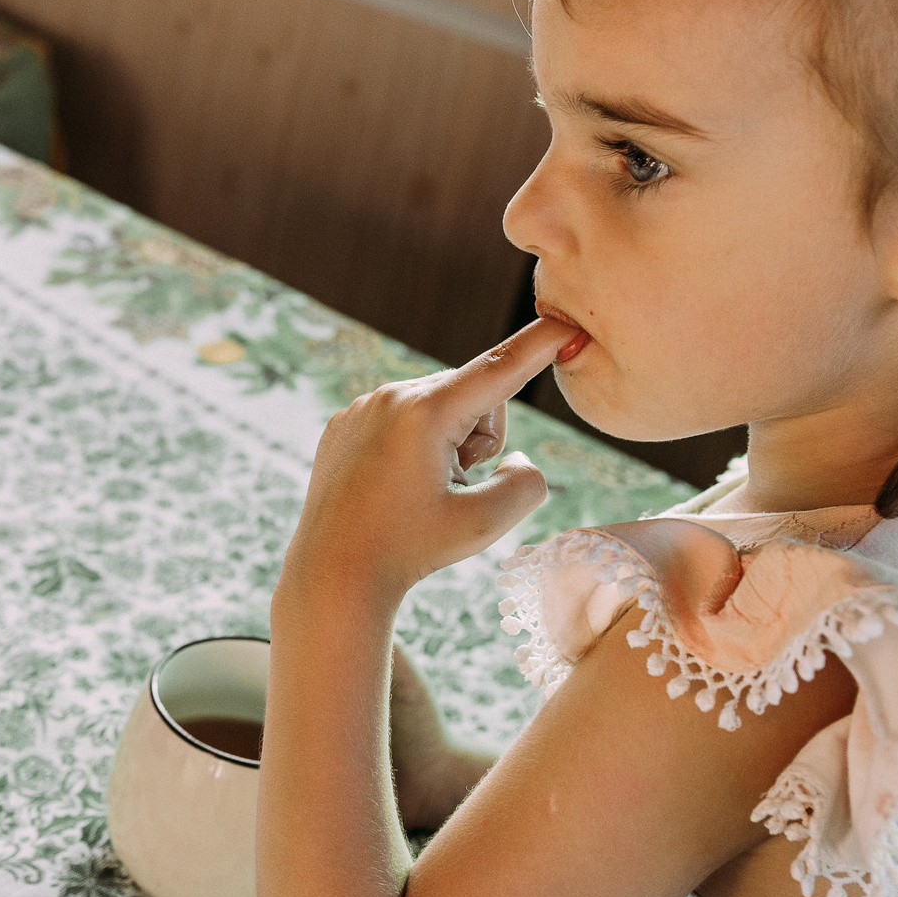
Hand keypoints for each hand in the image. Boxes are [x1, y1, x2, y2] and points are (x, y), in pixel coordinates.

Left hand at [282, 318, 580, 606]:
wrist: (332, 575)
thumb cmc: (409, 552)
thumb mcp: (485, 523)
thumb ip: (527, 483)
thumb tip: (517, 460)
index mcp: (426, 413)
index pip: (498, 368)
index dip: (539, 344)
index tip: (565, 321)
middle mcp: (389, 397)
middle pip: (473, 395)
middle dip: (480, 436)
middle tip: (455, 486)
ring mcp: (361, 407)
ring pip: (437, 406)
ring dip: (447, 442)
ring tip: (420, 490)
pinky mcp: (344, 424)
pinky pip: (399, 418)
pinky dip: (413, 446)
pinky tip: (392, 487)